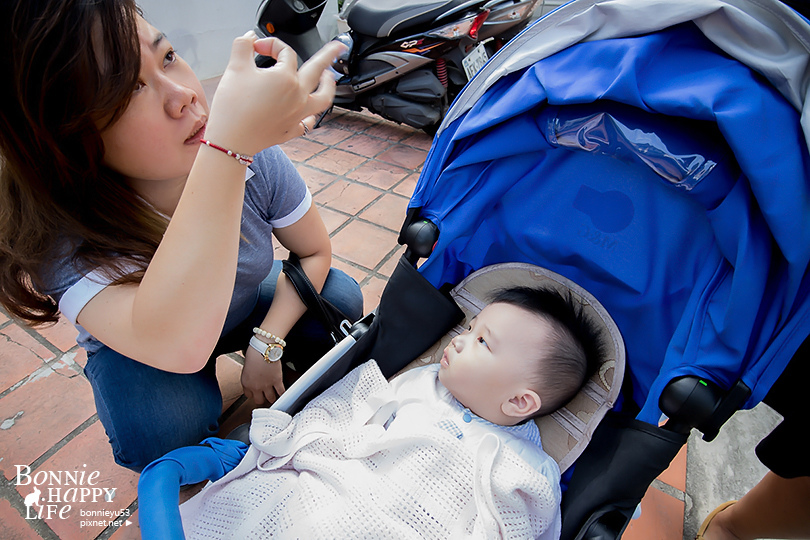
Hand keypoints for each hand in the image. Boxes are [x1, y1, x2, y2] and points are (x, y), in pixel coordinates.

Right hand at [205, 32, 346, 154]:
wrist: (231, 140)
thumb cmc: (232, 106)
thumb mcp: (235, 68)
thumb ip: (243, 46)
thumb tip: (251, 37)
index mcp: (286, 78)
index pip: (285, 52)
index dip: (271, 44)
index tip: (256, 47)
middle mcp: (298, 95)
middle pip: (317, 70)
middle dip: (329, 54)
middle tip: (339, 46)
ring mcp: (298, 114)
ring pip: (323, 98)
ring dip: (329, 86)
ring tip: (330, 78)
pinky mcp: (292, 130)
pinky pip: (308, 122)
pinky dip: (311, 115)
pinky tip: (310, 112)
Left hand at [241, 346, 285, 404]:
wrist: (263, 349)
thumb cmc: (254, 353)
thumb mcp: (246, 367)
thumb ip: (249, 376)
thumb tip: (253, 377)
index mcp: (246, 383)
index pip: (248, 395)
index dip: (253, 394)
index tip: (256, 393)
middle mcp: (255, 386)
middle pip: (259, 400)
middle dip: (262, 398)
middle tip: (265, 396)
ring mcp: (267, 385)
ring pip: (270, 399)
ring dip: (272, 397)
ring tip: (274, 396)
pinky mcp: (276, 381)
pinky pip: (280, 392)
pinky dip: (282, 394)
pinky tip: (283, 394)